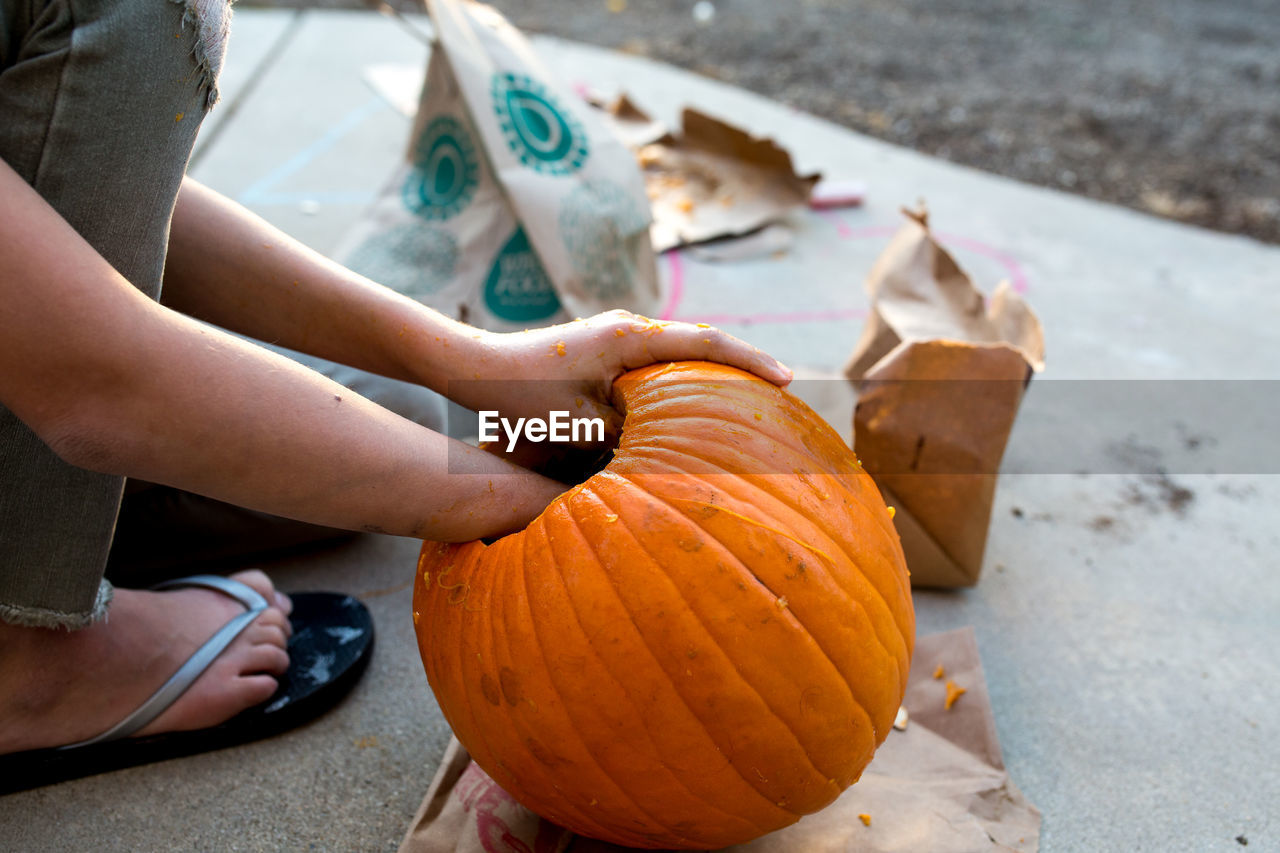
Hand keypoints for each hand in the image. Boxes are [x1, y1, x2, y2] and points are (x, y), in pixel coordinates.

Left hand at [460, 310, 792, 442]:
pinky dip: (687, 378)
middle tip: (783, 391)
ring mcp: (619, 335)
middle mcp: (629, 326)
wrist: (477, 370)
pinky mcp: (609, 348)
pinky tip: (699, 403)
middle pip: (702, 340)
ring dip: (715, 371)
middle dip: (744, 363)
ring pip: (682, 351)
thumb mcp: (579, 423)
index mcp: (629, 337)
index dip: (750, 360)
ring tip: (752, 398)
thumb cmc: (521, 396)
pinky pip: (661, 361)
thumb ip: (629, 430)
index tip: (786, 379)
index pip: (705, 341)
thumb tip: (670, 441)